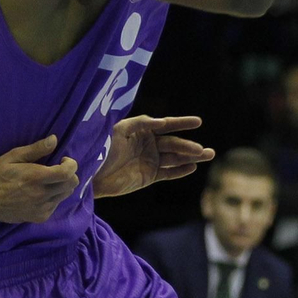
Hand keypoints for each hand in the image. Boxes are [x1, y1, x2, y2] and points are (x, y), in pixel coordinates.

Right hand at [0, 135, 79, 223]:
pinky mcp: (40, 217)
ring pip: (66, 195)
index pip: (67, 173)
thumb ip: (35, 149)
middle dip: (69, 174)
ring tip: (48, 181)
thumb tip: (54, 140)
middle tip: (57, 169)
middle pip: (71, 184)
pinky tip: (41, 192)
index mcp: (35, 177)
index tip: (63, 159)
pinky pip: (56, 205)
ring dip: (62, 185)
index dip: (71, 164)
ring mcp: (42, 208)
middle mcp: (42, 195)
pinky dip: (54, 197)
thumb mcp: (12, 157)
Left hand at [93, 116, 215, 198]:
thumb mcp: (116, 131)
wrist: (89, 174)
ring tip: (208, 154)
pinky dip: (180, 171)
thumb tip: (160, 121)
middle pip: (173, 143)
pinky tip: (193, 167)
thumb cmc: (99, 148)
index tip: (198, 122)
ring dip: (191, 157)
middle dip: (189, 146)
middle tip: (204, 150)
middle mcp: (148, 143)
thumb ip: (138, 124)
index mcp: (141, 129)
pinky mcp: (149, 176)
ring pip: (175, 157)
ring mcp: (150, 160)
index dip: (181, 123)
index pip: (165, 125)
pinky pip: (168, 173)